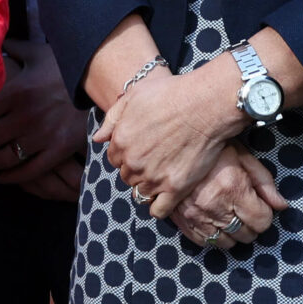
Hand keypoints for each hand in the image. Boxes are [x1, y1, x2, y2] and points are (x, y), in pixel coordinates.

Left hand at [0, 39, 90, 197]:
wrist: (101, 82)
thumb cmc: (66, 67)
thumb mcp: (39, 54)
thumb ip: (14, 49)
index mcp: (16, 92)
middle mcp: (25, 117)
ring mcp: (41, 136)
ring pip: (5, 159)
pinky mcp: (57, 150)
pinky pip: (29, 171)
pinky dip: (13, 177)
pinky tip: (4, 177)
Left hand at [92, 61, 240, 219]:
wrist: (204, 105)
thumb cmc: (171, 93)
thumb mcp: (134, 95)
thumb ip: (112, 118)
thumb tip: (97, 139)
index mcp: (121, 141)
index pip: (114, 159)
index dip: (127, 153)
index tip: (141, 148)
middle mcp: (133, 162)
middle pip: (127, 176)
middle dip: (137, 169)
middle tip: (155, 158)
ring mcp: (153, 177)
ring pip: (141, 192)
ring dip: (148, 185)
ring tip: (163, 174)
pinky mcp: (174, 188)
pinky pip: (158, 210)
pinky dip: (159, 207)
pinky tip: (166, 197)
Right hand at [170, 145, 284, 247]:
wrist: (178, 142)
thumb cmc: (214, 147)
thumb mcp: (243, 157)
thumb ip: (264, 183)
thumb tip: (281, 206)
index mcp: (233, 188)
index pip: (261, 222)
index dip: (265, 215)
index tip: (260, 206)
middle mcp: (214, 205)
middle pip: (245, 235)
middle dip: (250, 224)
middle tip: (245, 210)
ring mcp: (196, 214)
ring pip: (225, 242)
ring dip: (231, 233)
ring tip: (229, 215)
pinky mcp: (182, 220)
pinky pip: (203, 242)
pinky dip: (212, 235)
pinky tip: (214, 221)